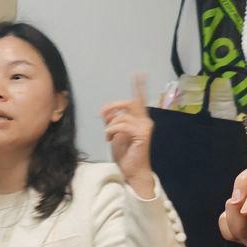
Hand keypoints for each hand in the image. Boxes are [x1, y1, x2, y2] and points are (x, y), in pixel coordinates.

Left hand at [101, 74, 158, 199]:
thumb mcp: (116, 134)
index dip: (139, 86)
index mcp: (140, 119)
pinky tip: (110, 139)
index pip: (139, 100)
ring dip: (110, 125)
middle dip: (112, 106)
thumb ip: (114, 121)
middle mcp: (145, 121)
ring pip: (122, 116)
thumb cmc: (126, 155)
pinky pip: (121, 125)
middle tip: (102, 115)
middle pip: (128, 103)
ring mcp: (145, 127)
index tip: (138, 74)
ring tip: (108, 137)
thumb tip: (107, 114)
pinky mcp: (142, 135)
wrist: (133, 172)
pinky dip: (111, 131)